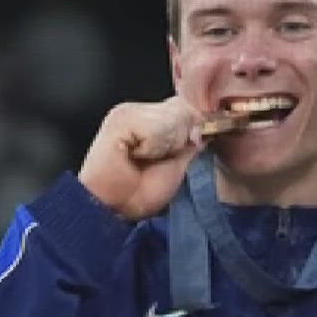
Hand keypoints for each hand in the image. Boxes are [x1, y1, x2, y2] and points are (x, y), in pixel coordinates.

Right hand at [78, 97, 205, 220]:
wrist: (114, 209)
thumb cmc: (140, 192)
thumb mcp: (177, 164)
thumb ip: (190, 141)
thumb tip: (203, 125)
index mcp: (153, 117)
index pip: (187, 107)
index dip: (192, 129)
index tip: (178, 151)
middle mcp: (139, 110)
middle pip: (182, 110)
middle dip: (179, 139)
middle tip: (156, 160)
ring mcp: (128, 112)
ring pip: (171, 118)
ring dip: (165, 145)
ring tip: (145, 160)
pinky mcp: (120, 120)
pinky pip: (155, 129)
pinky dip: (152, 148)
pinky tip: (135, 157)